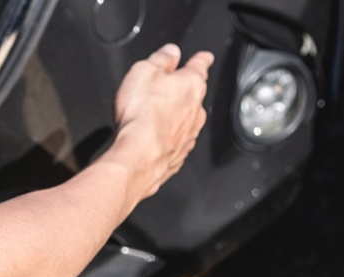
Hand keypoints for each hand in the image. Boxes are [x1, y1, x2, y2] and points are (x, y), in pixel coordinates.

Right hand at [100, 44, 214, 201]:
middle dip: (184, 90)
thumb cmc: (141, 115)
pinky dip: (168, 136)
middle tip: (170, 86)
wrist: (139, 157)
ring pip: (187, 119)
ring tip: (156, 114)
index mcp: (191, 85)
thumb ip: (160, 59)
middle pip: (194, 95)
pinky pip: (177, 140)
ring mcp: (189, 135)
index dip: (201, 59)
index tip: (205, 57)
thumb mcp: (145, 71)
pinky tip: (155, 136)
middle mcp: (196, 112)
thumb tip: (170, 52)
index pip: (199, 66)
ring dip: (175, 115)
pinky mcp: (179, 155)